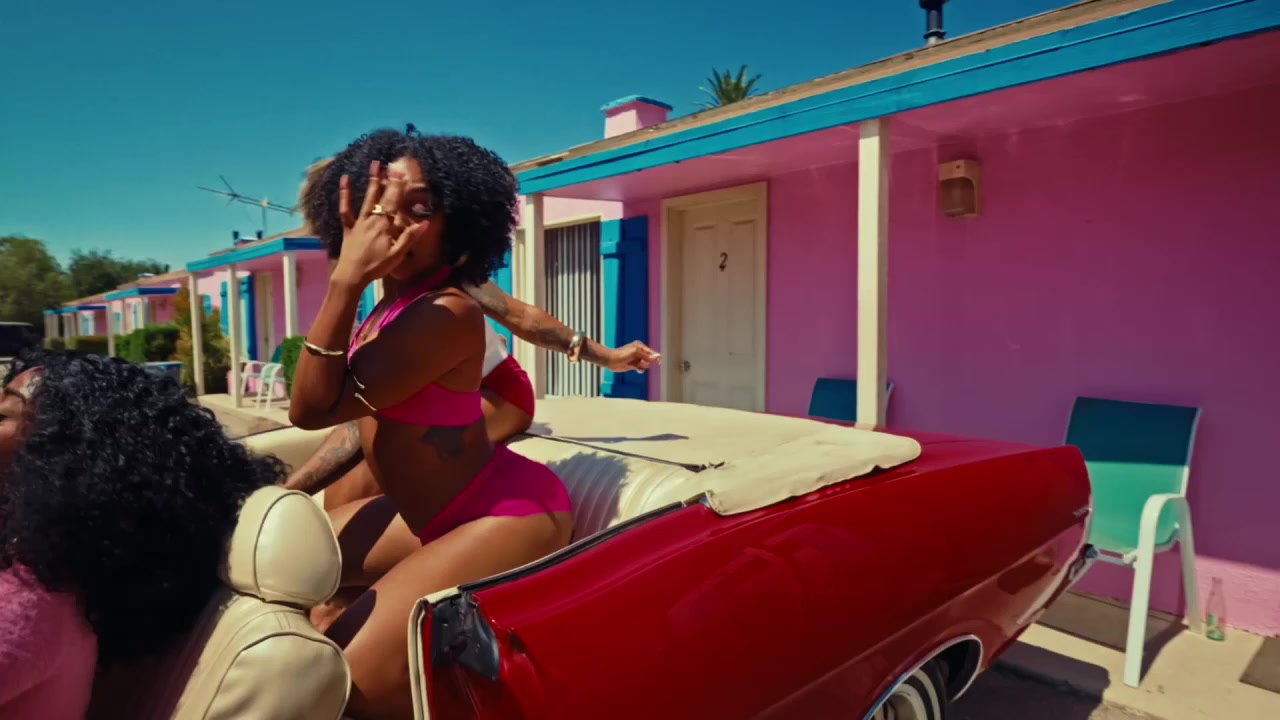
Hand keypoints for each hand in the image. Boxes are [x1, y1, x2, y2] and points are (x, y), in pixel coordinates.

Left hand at [331, 161, 422, 288]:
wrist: (351, 276)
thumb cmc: (376, 267)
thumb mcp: (397, 255)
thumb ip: (409, 238)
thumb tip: (424, 223)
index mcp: (384, 226)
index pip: (394, 202)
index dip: (399, 187)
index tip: (403, 173)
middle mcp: (371, 219)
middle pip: (381, 197)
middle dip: (388, 180)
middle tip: (392, 165)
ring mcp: (359, 222)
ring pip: (366, 198)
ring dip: (371, 181)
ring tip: (374, 165)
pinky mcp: (349, 227)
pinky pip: (345, 208)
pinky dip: (345, 194)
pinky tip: (345, 180)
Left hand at [603, 340, 660, 372]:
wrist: (611, 360)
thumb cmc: (622, 354)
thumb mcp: (635, 352)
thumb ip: (646, 355)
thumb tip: (656, 357)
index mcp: (640, 346)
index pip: (651, 352)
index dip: (656, 356)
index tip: (659, 361)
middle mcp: (639, 352)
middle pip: (649, 359)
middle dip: (647, 361)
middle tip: (642, 362)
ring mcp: (636, 359)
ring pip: (646, 364)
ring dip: (643, 366)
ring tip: (638, 365)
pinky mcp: (634, 365)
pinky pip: (641, 369)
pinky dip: (641, 370)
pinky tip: (638, 370)